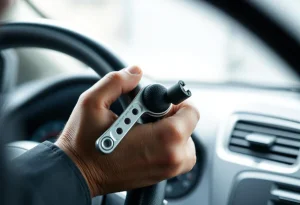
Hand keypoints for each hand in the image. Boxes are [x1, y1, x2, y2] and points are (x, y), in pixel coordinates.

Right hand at [55, 66, 199, 196]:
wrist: (76, 174)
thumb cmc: (83, 144)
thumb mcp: (93, 103)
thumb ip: (117, 81)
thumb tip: (136, 72)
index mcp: (165, 139)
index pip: (191, 111)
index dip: (175, 101)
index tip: (156, 103)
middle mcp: (172, 158)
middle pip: (189, 125)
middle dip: (170, 115)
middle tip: (145, 115)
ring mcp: (168, 170)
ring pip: (184, 141)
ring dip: (169, 129)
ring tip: (143, 127)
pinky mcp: (161, 177)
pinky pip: (176, 154)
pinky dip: (166, 143)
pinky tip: (144, 139)